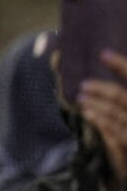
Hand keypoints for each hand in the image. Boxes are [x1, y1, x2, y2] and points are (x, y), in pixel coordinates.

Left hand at [79, 50, 126, 181]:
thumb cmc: (122, 132)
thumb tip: (68, 57)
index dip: (121, 65)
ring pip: (118, 116)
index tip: (102, 54)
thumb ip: (103, 93)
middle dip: (103, 89)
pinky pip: (116, 136)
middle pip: (124, 97)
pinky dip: (101, 122)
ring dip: (98, 105)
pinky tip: (87, 114)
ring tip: (81, 99)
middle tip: (82, 85)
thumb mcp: (116, 110)